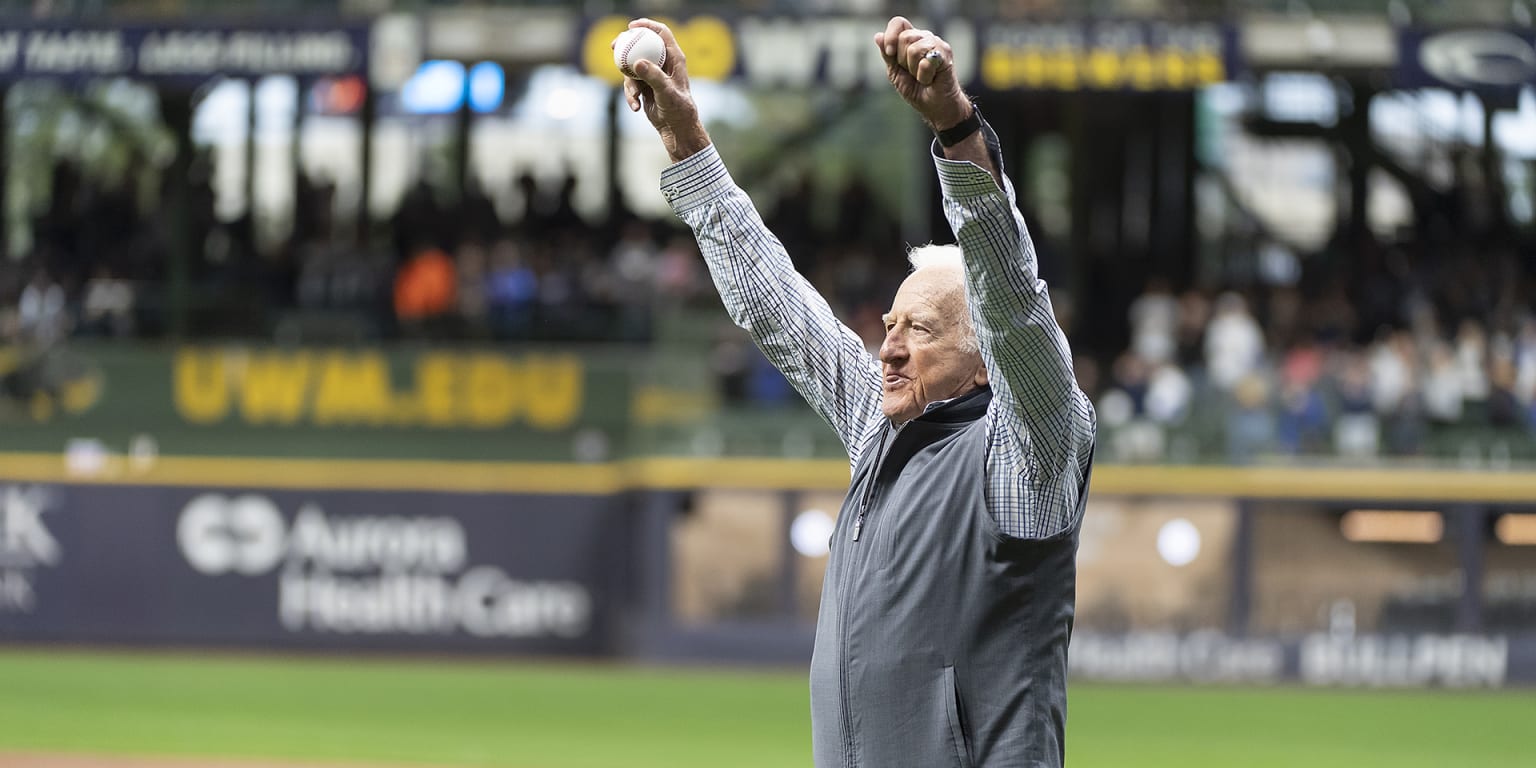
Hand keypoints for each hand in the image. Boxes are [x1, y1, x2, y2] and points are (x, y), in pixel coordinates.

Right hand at [619, 19, 710, 162]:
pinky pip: (631, 84)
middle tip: (614, 46)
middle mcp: (664, 64)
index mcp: (674, 58)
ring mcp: (654, 74)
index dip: (647, 25)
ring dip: (630, 83)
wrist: (676, 128)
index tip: (631, 27)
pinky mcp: (646, 87)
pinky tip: (635, 107)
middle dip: (627, 46)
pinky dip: (630, 95)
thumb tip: (637, 62)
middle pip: (642, 45)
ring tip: (635, 97)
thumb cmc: (679, 109)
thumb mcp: (666, 92)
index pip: (661, 33)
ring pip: (633, 67)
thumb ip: (653, 76)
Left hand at [874, 17, 970, 130]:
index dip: (891, 35)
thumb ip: (888, 54)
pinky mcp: (946, 54)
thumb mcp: (895, 72)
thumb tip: (878, 36)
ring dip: (914, 69)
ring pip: (914, 49)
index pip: (898, 22)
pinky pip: (926, 62)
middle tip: (912, 72)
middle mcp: (924, 37)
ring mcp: (937, 44)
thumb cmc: (916, 89)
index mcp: (911, 38)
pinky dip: (924, 76)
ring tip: (922, 76)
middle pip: (904, 37)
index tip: (890, 53)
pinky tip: (930, 79)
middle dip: (902, 60)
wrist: (934, 106)